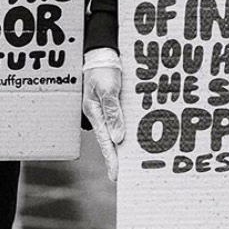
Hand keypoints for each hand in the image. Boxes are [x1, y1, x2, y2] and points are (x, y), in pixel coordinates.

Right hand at [82, 47, 124, 181]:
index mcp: (95, 112)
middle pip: (108, 140)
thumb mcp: (108, 88)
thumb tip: (117, 138)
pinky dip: (125, 130)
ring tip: (130, 162)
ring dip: (121, 146)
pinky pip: (119, 119)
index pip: (104, 141)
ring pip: (114, 131)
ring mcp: (105, 108)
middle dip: (115, 158)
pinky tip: (133, 137)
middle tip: (122, 176)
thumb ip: (112, 112)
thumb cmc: (103, 68)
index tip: (115, 176)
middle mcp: (99, 113)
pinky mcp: (112, 102)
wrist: (102, 51)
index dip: (111, 159)